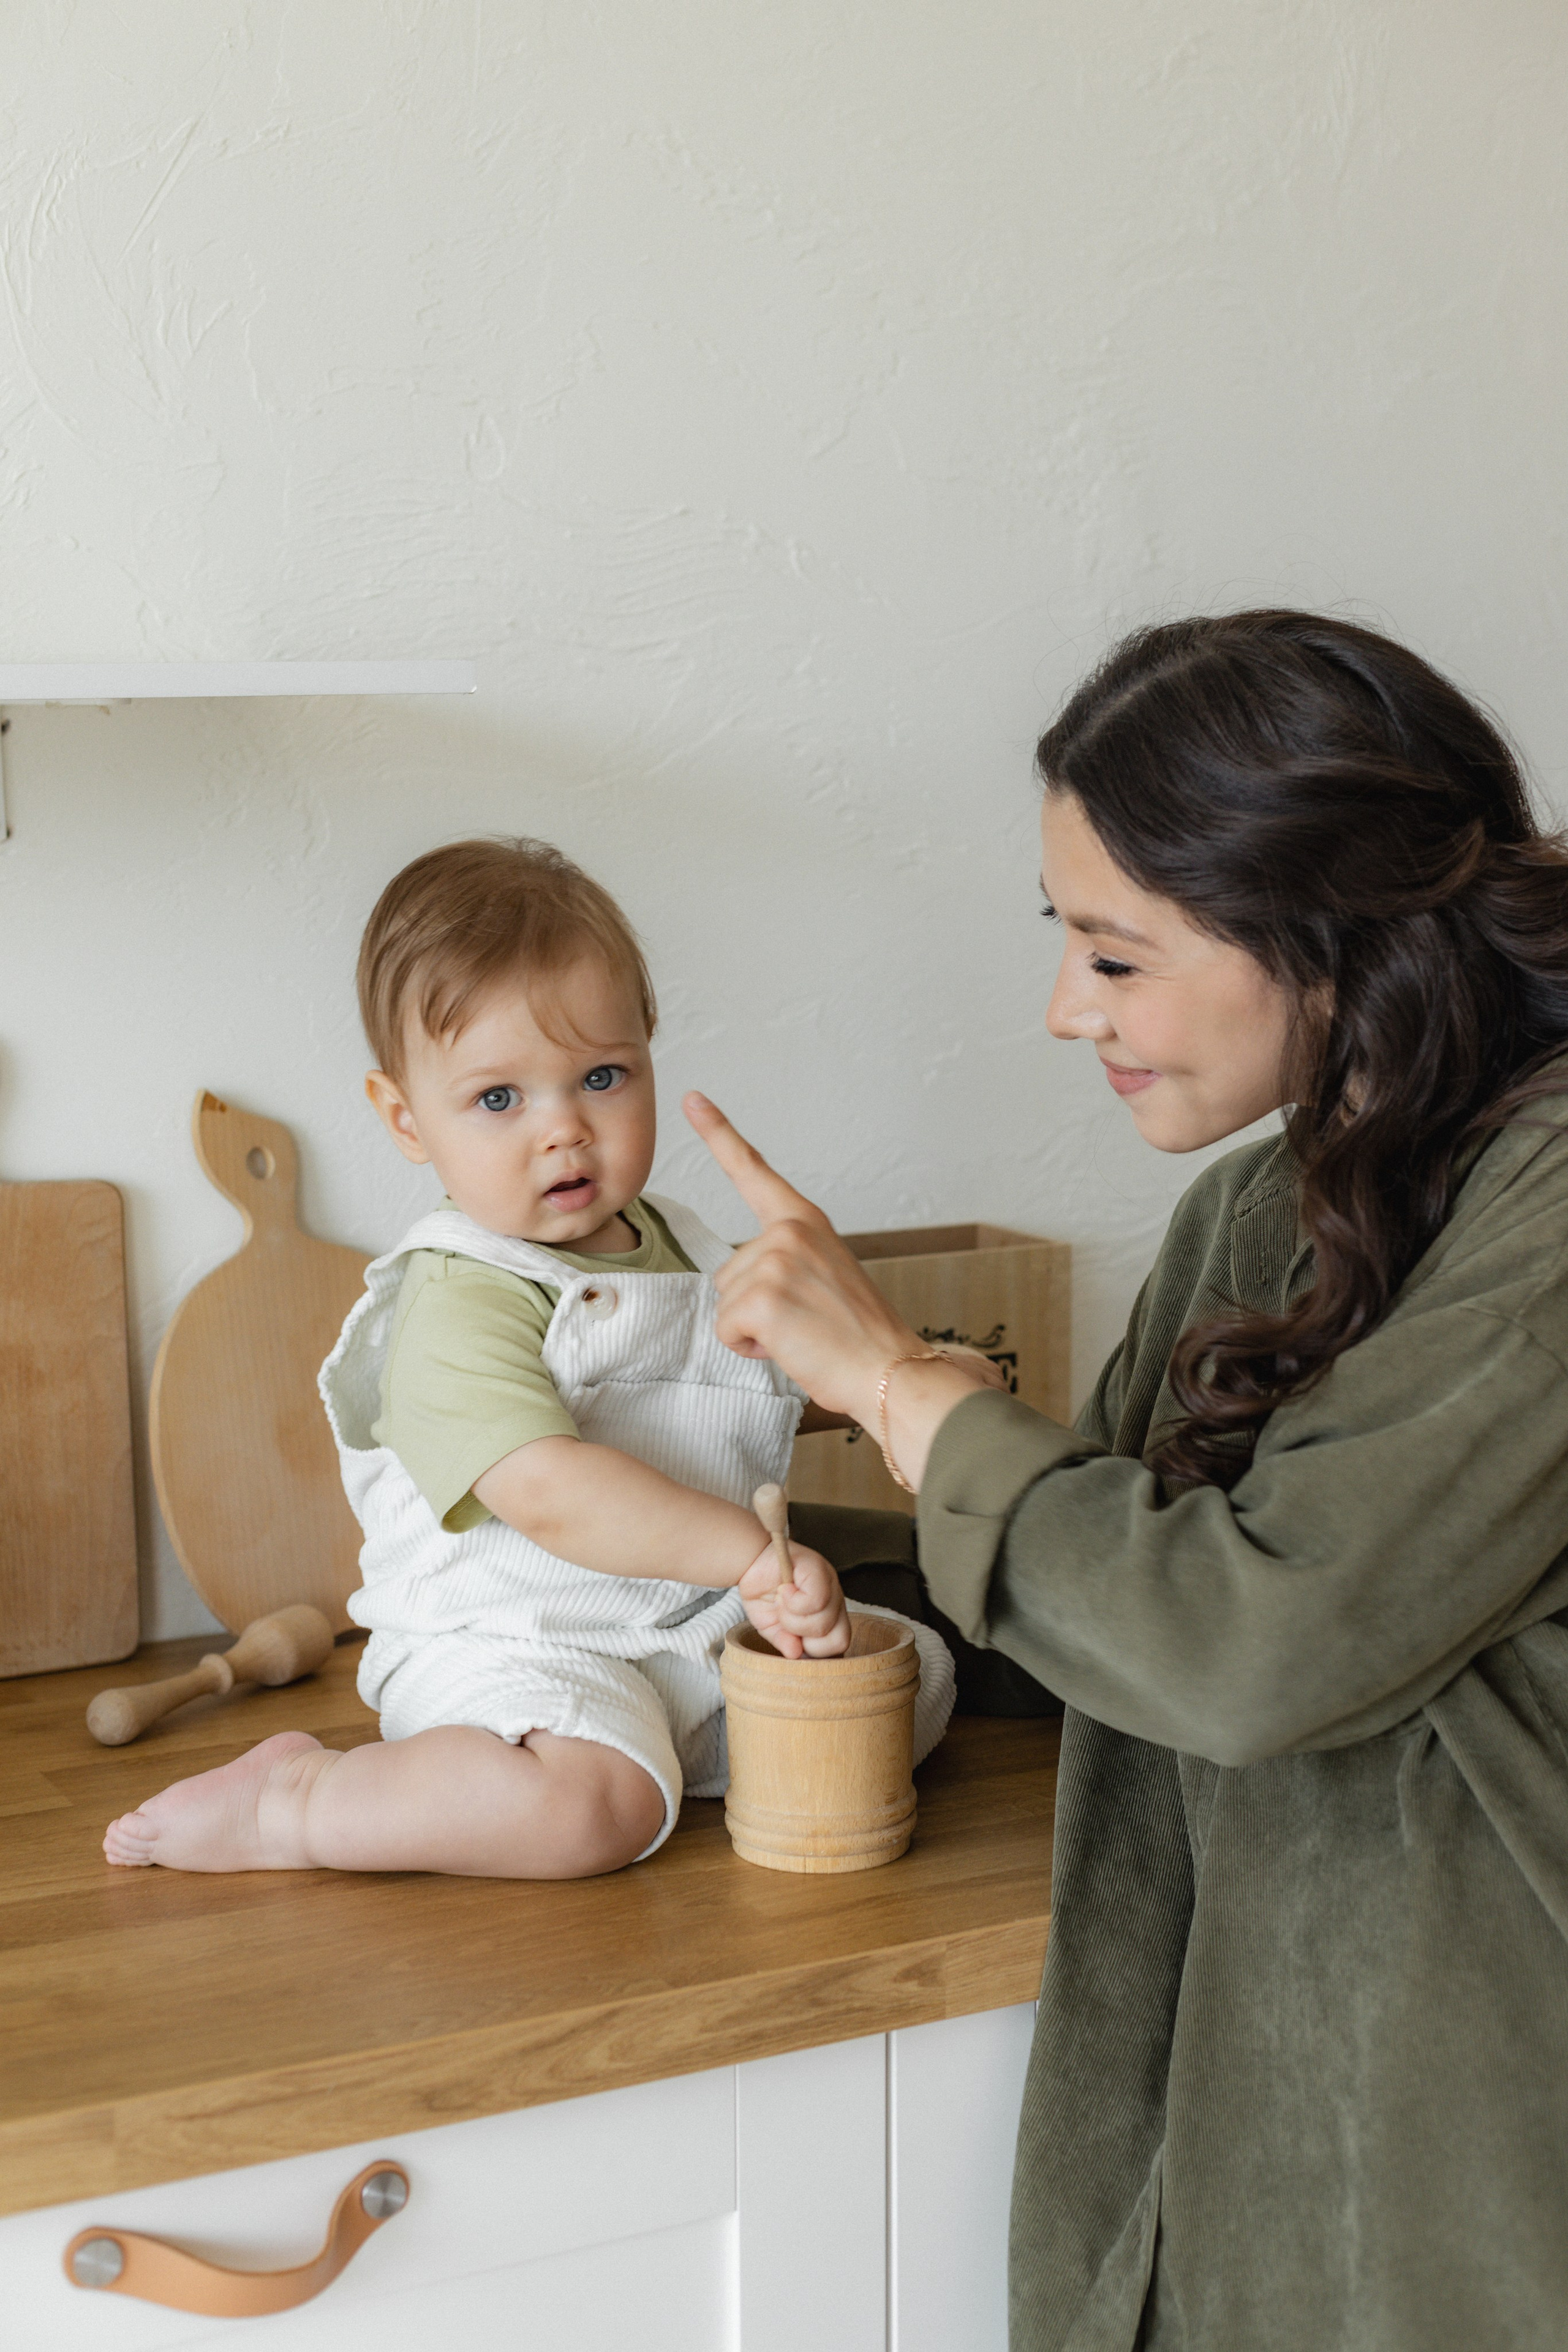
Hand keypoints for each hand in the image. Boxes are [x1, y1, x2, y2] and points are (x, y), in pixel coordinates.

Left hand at [686, 1092, 1014, 1488]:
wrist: (892, 1369)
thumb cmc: (861, 1335)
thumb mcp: (824, 1276)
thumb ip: (784, 1261)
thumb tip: (741, 1283)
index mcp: (804, 1221)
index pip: (753, 1171)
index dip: (719, 1133)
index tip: (692, 1098)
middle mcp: (788, 1232)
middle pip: (729, 1272)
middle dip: (754, 1306)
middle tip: (807, 1322)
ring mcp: (774, 1261)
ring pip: (726, 1303)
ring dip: (754, 1329)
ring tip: (804, 1335)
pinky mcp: (761, 1297)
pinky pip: (727, 1329)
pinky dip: (751, 1348)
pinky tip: (791, 1348)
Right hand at [738, 1540, 850, 1658]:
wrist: (748, 1562)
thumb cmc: (763, 1593)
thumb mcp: (771, 1626)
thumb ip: (785, 1641)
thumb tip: (795, 1653)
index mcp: (830, 1615)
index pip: (839, 1645)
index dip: (815, 1651)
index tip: (792, 1638)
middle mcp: (835, 1599)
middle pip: (839, 1639)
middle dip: (806, 1637)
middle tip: (785, 1619)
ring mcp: (830, 1583)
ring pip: (825, 1620)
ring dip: (795, 1619)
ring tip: (782, 1603)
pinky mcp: (818, 1568)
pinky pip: (816, 1600)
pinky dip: (794, 1601)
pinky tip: (784, 1590)